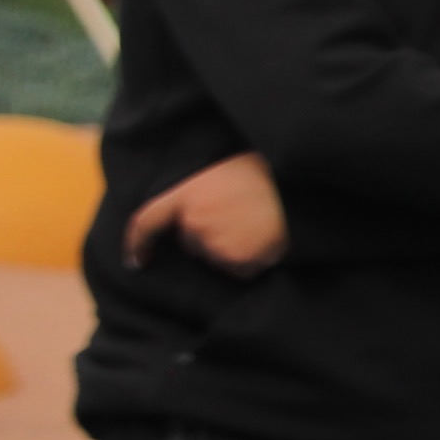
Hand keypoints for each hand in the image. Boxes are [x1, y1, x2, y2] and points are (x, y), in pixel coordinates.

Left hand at [130, 151, 287, 272]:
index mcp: (187, 194)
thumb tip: (198, 209)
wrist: (303, 189)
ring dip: (233, 248)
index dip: (137, 243)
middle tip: (243, 218)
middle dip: (211, 236)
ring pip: (216, 258)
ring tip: (260, 227)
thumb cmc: (272, 172)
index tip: (135, 261)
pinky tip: (269, 241)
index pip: (146, 221)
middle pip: (192, 242)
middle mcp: (194, 222)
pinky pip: (239, 270)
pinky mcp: (237, 262)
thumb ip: (206, 190)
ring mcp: (214, 244)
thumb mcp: (230, 169)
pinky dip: (253, 262)